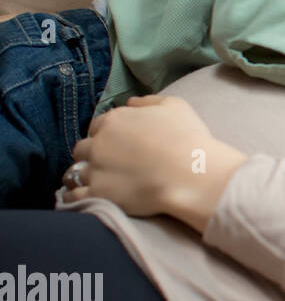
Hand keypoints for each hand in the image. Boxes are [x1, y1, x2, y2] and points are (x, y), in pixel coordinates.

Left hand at [61, 95, 245, 223]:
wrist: (193, 174)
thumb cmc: (188, 138)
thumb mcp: (175, 106)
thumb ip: (148, 101)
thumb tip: (131, 103)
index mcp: (114, 120)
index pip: (98, 126)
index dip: (106, 135)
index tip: (118, 145)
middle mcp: (98, 143)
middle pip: (82, 149)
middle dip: (92, 155)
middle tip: (109, 164)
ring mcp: (95, 169)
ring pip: (74, 173)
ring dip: (82, 176)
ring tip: (95, 183)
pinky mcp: (97, 194)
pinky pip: (75, 196)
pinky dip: (76, 197)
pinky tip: (86, 199)